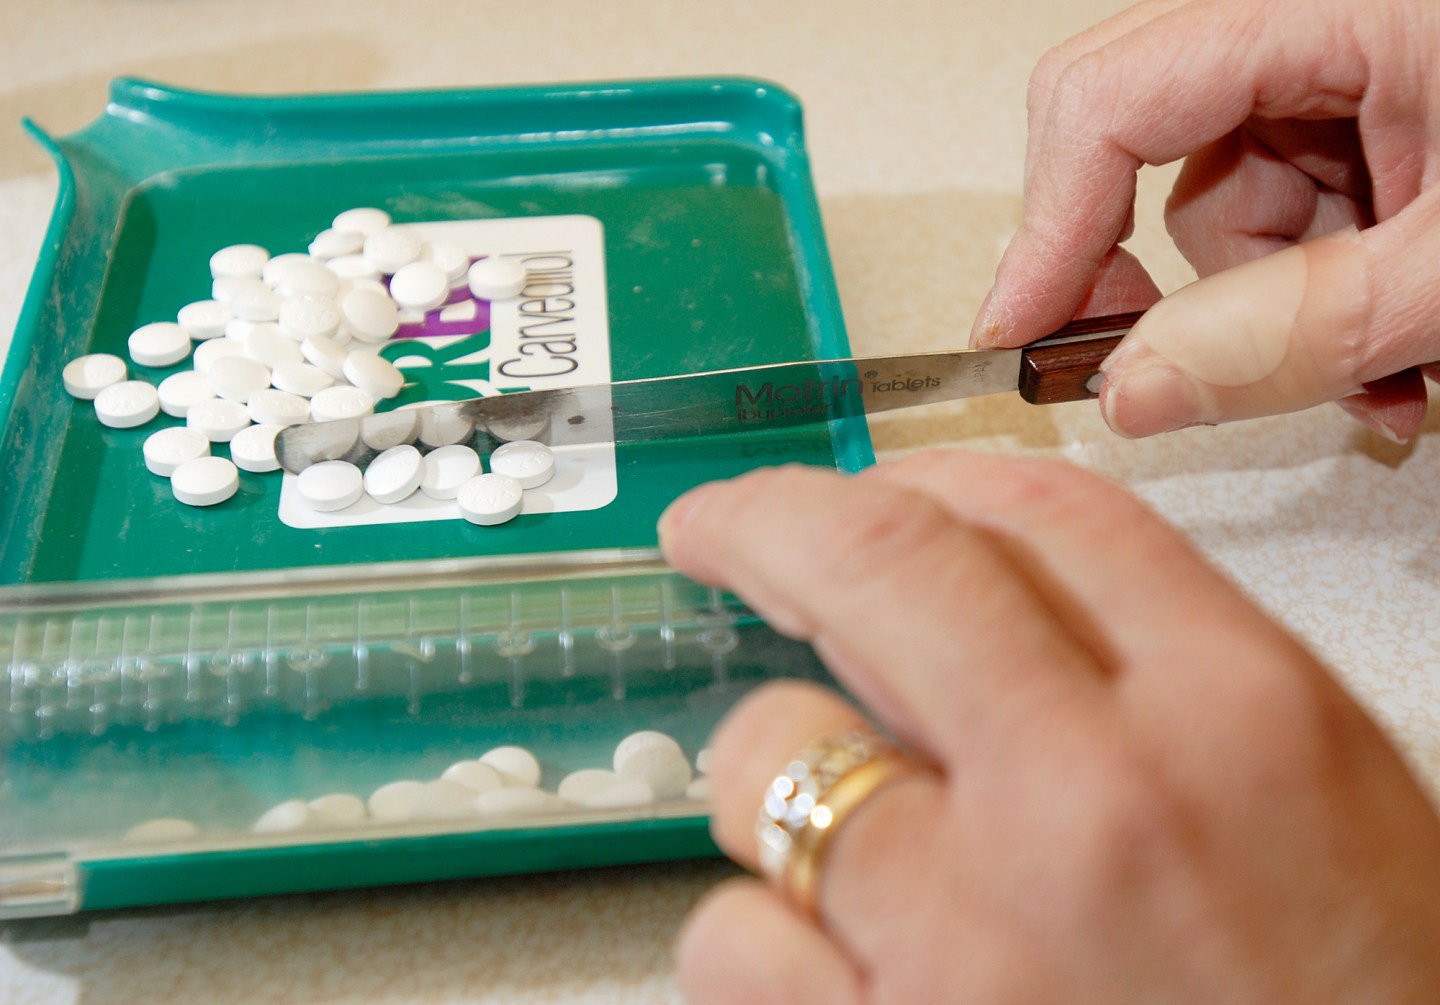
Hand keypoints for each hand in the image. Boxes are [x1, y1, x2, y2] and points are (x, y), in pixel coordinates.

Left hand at [661, 454, 1439, 1002]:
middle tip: (715, 525)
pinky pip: (730, 935)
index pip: (1040, 513)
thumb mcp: (1316, 805)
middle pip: (876, 563)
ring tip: (853, 854)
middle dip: (764, 520)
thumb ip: (1158, 678)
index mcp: (1238, 719)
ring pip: (769, 753)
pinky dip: (757, 936)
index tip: (866, 491)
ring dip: (782, 778)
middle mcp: (1094, 805)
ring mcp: (971, 939)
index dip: (925, 475)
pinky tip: (833, 968)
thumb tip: (981, 597)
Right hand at [972, 0, 1439, 440]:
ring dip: (1278, 294)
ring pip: (1213, 195)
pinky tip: (1392, 311)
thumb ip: (1298, 331)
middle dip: (1176, 278)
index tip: (1020, 331)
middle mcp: (1309, 15)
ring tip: (1393, 343)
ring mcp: (1329, 54)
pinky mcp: (1351, 97)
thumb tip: (1136, 389)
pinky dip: (1315, 275)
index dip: (1049, 226)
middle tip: (1179, 364)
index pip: (1113, 98)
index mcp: (1331, 3)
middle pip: (1140, 144)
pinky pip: (1274, 199)